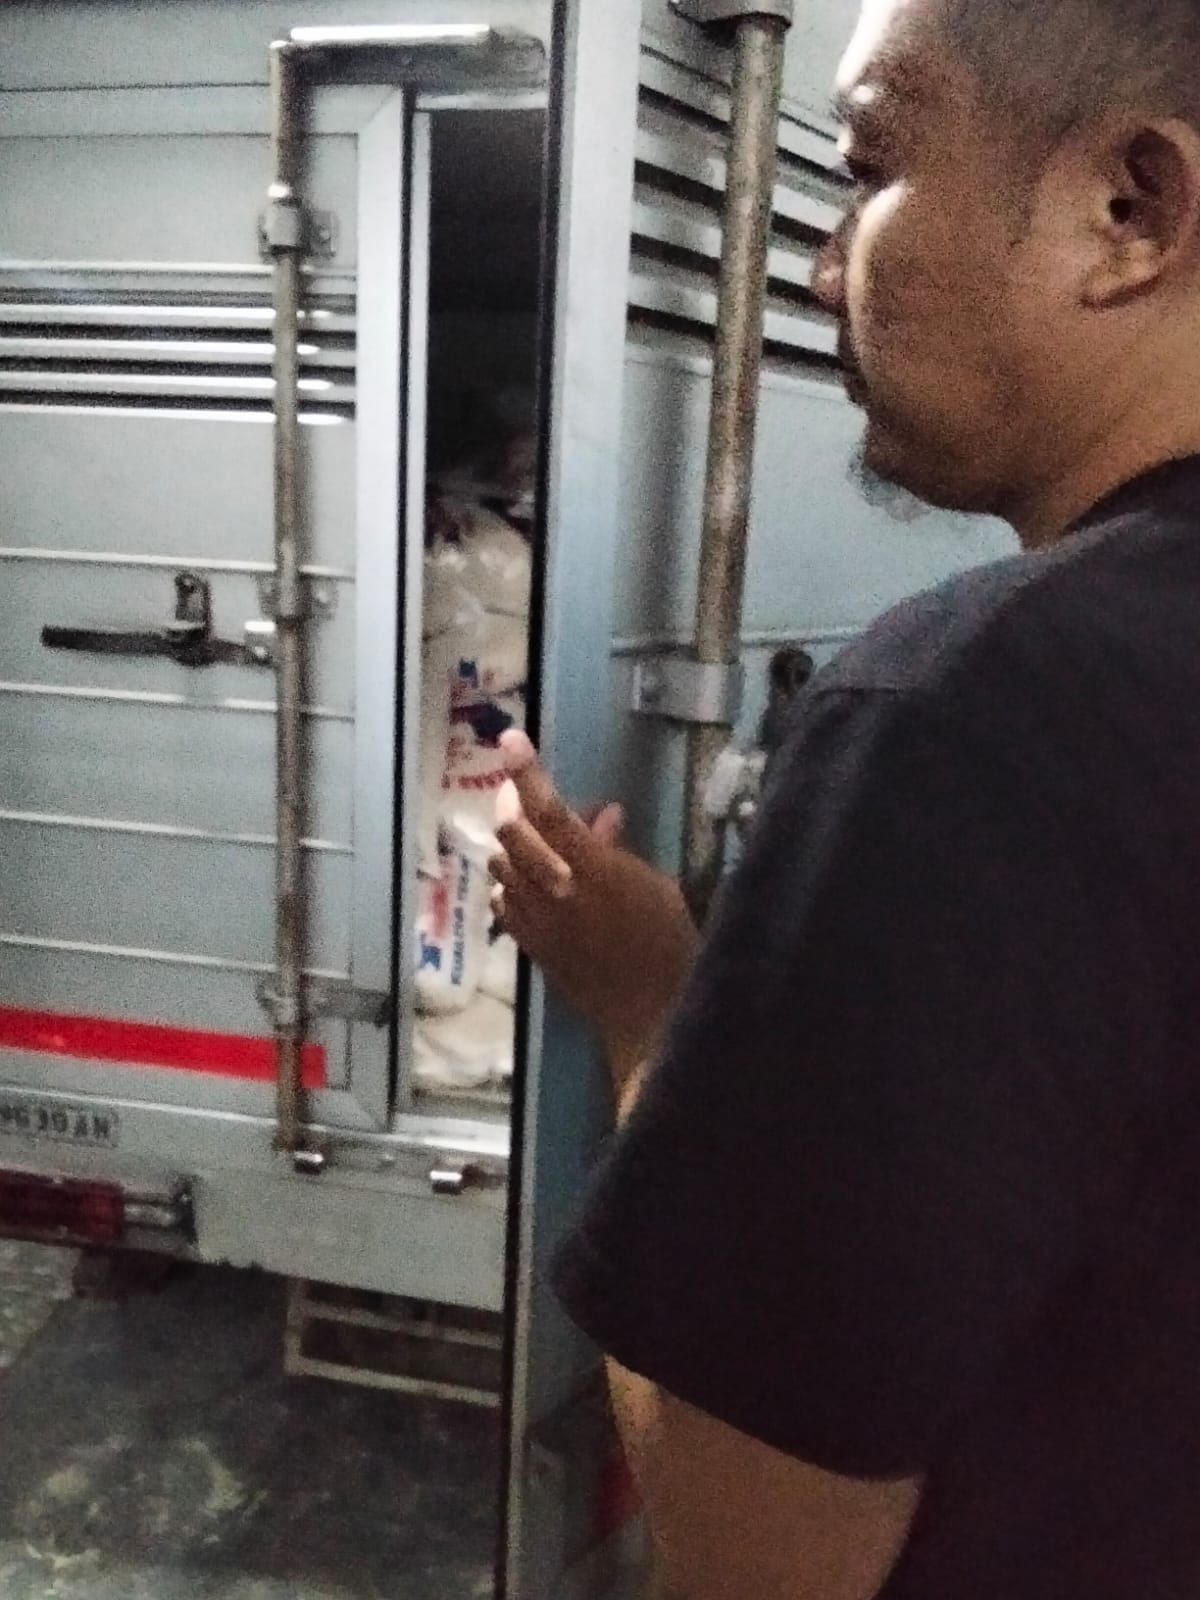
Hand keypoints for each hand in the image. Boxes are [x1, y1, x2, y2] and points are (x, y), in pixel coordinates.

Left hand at [490, 732, 699, 1069]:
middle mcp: (554, 890)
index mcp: (592, 869)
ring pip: (500, 866)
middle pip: (511, 833)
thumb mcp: (653, 884)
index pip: (548, 810)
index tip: (512, 740)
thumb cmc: (666, 942)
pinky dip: (509, 882)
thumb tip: (600, 816)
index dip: (527, 772)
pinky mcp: (529, 945)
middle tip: (519, 791)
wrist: (648, 1011)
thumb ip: (615, 849)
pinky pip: (503, 902)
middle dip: (512, 804)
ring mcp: (536, 920)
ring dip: (510, 844)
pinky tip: (524, 883)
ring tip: (528, 836)